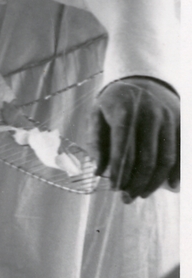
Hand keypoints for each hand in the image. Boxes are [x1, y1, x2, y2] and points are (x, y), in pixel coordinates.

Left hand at [95, 77, 179, 201]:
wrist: (142, 79)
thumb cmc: (115, 102)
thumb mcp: (98, 114)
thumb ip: (96, 141)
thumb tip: (98, 171)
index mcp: (124, 110)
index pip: (123, 147)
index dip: (119, 171)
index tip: (114, 188)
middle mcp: (149, 113)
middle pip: (146, 158)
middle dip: (136, 182)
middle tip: (127, 198)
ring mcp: (169, 117)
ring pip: (166, 158)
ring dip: (154, 181)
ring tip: (141, 193)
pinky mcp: (181, 122)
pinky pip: (182, 151)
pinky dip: (177, 171)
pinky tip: (169, 185)